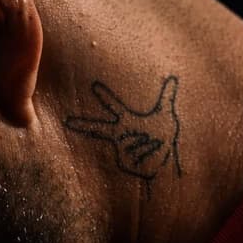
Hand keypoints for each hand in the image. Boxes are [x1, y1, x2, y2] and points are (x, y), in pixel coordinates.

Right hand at [64, 76, 180, 180]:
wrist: (167, 160)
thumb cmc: (163, 136)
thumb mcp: (166, 115)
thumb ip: (167, 97)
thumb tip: (174, 78)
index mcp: (126, 121)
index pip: (114, 106)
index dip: (105, 95)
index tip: (95, 85)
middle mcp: (120, 135)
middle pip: (98, 129)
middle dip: (82, 125)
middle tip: (68, 121)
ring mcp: (120, 150)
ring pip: (136, 140)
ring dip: (152, 142)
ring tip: (155, 145)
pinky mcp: (125, 164)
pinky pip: (138, 153)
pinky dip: (150, 153)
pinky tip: (151, 157)